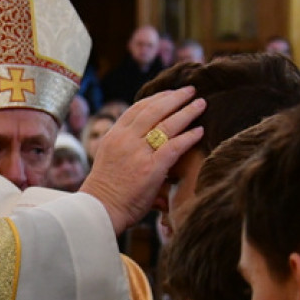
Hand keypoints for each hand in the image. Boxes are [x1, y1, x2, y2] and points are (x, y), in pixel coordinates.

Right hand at [80, 86, 205, 233]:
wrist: (99, 209)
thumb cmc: (105, 192)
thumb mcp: (109, 160)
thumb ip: (126, 149)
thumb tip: (144, 148)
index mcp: (114, 136)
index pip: (137, 109)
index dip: (156, 98)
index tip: (170, 93)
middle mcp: (125, 139)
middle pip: (153, 110)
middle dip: (174, 98)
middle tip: (189, 90)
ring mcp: (138, 152)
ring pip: (166, 124)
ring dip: (186, 111)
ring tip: (200, 104)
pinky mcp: (151, 167)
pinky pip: (175, 146)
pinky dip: (189, 136)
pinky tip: (200, 131)